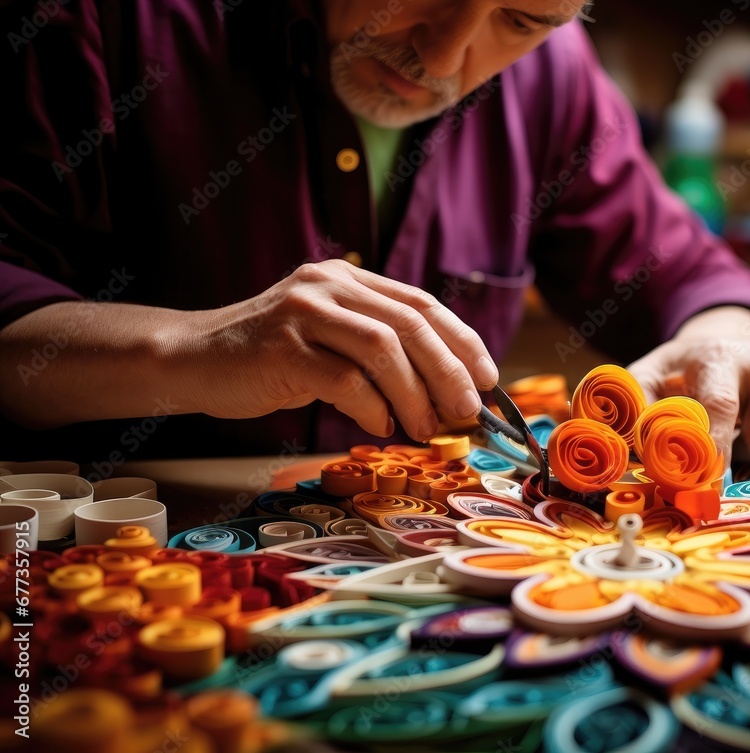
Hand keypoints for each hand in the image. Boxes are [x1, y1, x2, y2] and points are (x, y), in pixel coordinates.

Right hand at [181, 260, 498, 439]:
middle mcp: (330, 284)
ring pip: (383, 349)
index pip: (422, 304)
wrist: (193, 358)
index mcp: (349, 279)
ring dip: (415, 394)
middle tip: (468, 411)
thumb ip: (377, 353)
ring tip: (426, 427)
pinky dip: (371, 407)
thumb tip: (444, 395)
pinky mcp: (281, 348)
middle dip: (449, 371)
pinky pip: (343, 379)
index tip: (488, 379)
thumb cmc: (271, 358)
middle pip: (411, 324)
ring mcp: (304, 312)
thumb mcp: (330, 341)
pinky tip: (379, 427)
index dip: (462, 341)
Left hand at [627, 310, 749, 465]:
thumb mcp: (648, 378)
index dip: (715, 448)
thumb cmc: (679, 372)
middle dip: (737, 455)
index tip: (705, 484)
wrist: (722, 344)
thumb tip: (630, 441)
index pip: (721, 406)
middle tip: (713, 442)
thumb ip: (635, 406)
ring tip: (732, 428)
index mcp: (718, 358)